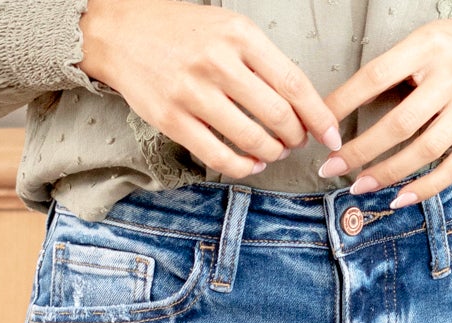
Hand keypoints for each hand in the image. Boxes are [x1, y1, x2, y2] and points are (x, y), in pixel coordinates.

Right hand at [79, 0, 342, 181]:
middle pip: (278, 116)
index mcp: (240, 35)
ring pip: (253, 139)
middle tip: (296, 142)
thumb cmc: (179, 30)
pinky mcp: (173, 119)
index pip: (294, 83)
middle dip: (296, 138)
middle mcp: (219, 62)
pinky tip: (251, 162)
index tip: (331, 134)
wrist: (120, 32)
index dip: (319, 116)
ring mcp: (194, 93)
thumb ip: (260, 60)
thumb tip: (298, 104)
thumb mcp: (226, 27)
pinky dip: (244, 166)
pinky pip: (220, 156)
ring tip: (273, 150)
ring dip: (272, 152)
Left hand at [319, 11, 451, 207]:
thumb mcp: (428, 40)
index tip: (322, 129)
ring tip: (359, 186)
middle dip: (360, 150)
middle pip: (399, 122)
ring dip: (387, 173)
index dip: (344, 104)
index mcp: (428, 45)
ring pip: (424, 150)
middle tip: (331, 168)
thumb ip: (396, 67)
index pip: (376, 76)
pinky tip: (399, 198)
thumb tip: (349, 105)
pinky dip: (425, 188)